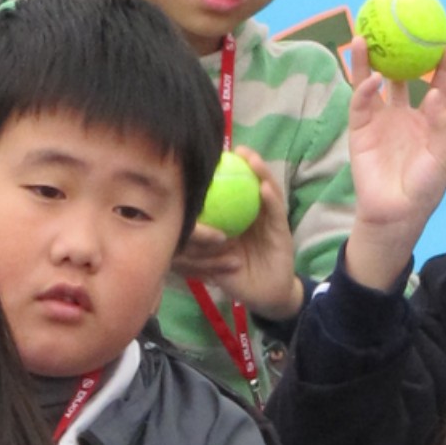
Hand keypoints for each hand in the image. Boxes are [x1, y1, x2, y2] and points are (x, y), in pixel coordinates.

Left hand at [173, 155, 301, 318]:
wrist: (261, 295)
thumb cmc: (232, 274)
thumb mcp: (208, 257)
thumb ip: (193, 243)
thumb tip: (163, 233)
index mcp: (236, 218)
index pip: (231, 191)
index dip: (224, 173)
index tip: (212, 155)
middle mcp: (254, 215)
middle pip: (250, 185)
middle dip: (246, 164)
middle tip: (238, 149)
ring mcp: (269, 221)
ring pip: (265, 193)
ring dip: (261, 174)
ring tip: (253, 159)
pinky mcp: (282, 231)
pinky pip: (275, 214)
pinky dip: (270, 201)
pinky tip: (265, 189)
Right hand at [334, 48, 445, 296]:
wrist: (397, 213)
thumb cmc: (425, 187)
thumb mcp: (443, 155)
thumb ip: (439, 124)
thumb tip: (434, 94)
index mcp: (427, 119)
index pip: (435, 84)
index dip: (442, 65)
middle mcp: (401, 114)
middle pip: (399, 76)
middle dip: (398, 53)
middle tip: (398, 28)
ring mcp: (379, 121)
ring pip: (371, 84)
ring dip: (367, 62)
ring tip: (363, 37)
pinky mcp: (359, 131)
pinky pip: (360, 105)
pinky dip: (363, 89)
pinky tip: (371, 78)